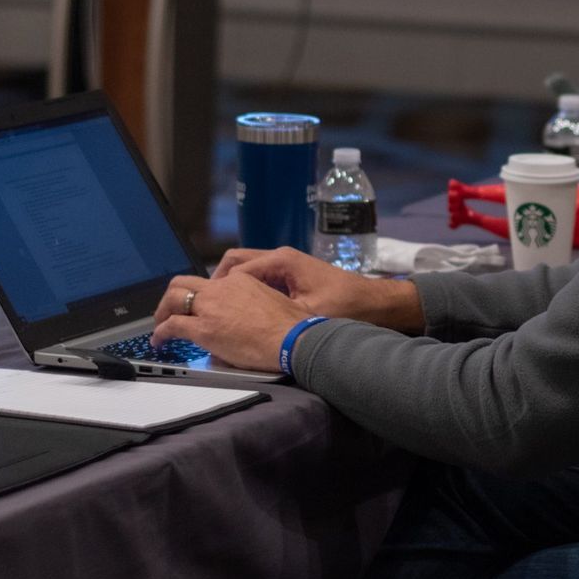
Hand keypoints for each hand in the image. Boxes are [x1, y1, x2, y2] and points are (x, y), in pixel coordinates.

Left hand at [151, 271, 311, 372]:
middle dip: (172, 296)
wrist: (294, 339)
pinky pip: (172, 326)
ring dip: (162, 311)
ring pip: (173, 298)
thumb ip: (251, 306)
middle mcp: (222, 289)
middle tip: (169, 310)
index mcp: (241, 280)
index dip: (201, 296)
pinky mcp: (204, 329)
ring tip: (159, 325)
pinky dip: (160, 333)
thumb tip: (240, 323)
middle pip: (184, 283)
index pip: (211, 283)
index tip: (200, 307)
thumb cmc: (292, 327)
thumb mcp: (272, 304)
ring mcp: (211, 308)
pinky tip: (159, 341)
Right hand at [211, 246, 423, 333]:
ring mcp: (287, 265)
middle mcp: (281, 257)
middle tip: (206, 306)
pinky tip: (243, 310)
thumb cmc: (347, 307)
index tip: (202, 306)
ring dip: (232, 286)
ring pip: (246, 269)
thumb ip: (274, 314)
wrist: (376, 304)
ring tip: (220, 310)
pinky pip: (260, 277)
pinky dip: (246, 289)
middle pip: (236, 262)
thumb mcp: (308, 314)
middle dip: (218, 282)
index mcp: (282, 262)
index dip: (216, 288)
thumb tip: (243, 321)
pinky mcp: (292, 276)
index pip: (235, 269)